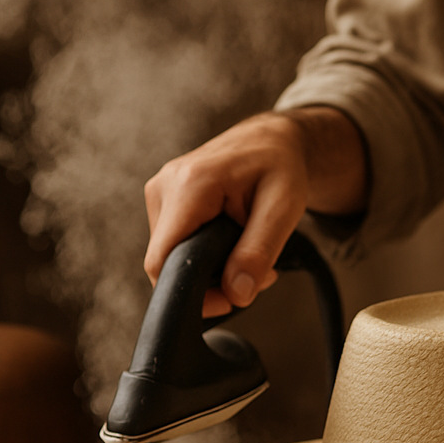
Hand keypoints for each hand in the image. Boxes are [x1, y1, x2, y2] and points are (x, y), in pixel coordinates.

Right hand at [143, 107, 366, 316]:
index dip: (190, 292)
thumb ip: (258, 252)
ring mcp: (160, 193)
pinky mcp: (165, 201)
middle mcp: (165, 186)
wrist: (272, 141)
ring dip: (210, 269)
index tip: (228, 301)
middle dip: (211, 281)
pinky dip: (203, 255)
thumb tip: (237, 294)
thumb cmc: (280, 167)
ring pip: (172, 256)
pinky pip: (176, 243)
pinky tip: (232, 244)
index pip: (163, 260)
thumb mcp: (283, 209)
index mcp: (190, 185)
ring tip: (249, 253)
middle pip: (168, 262)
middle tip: (256, 274)